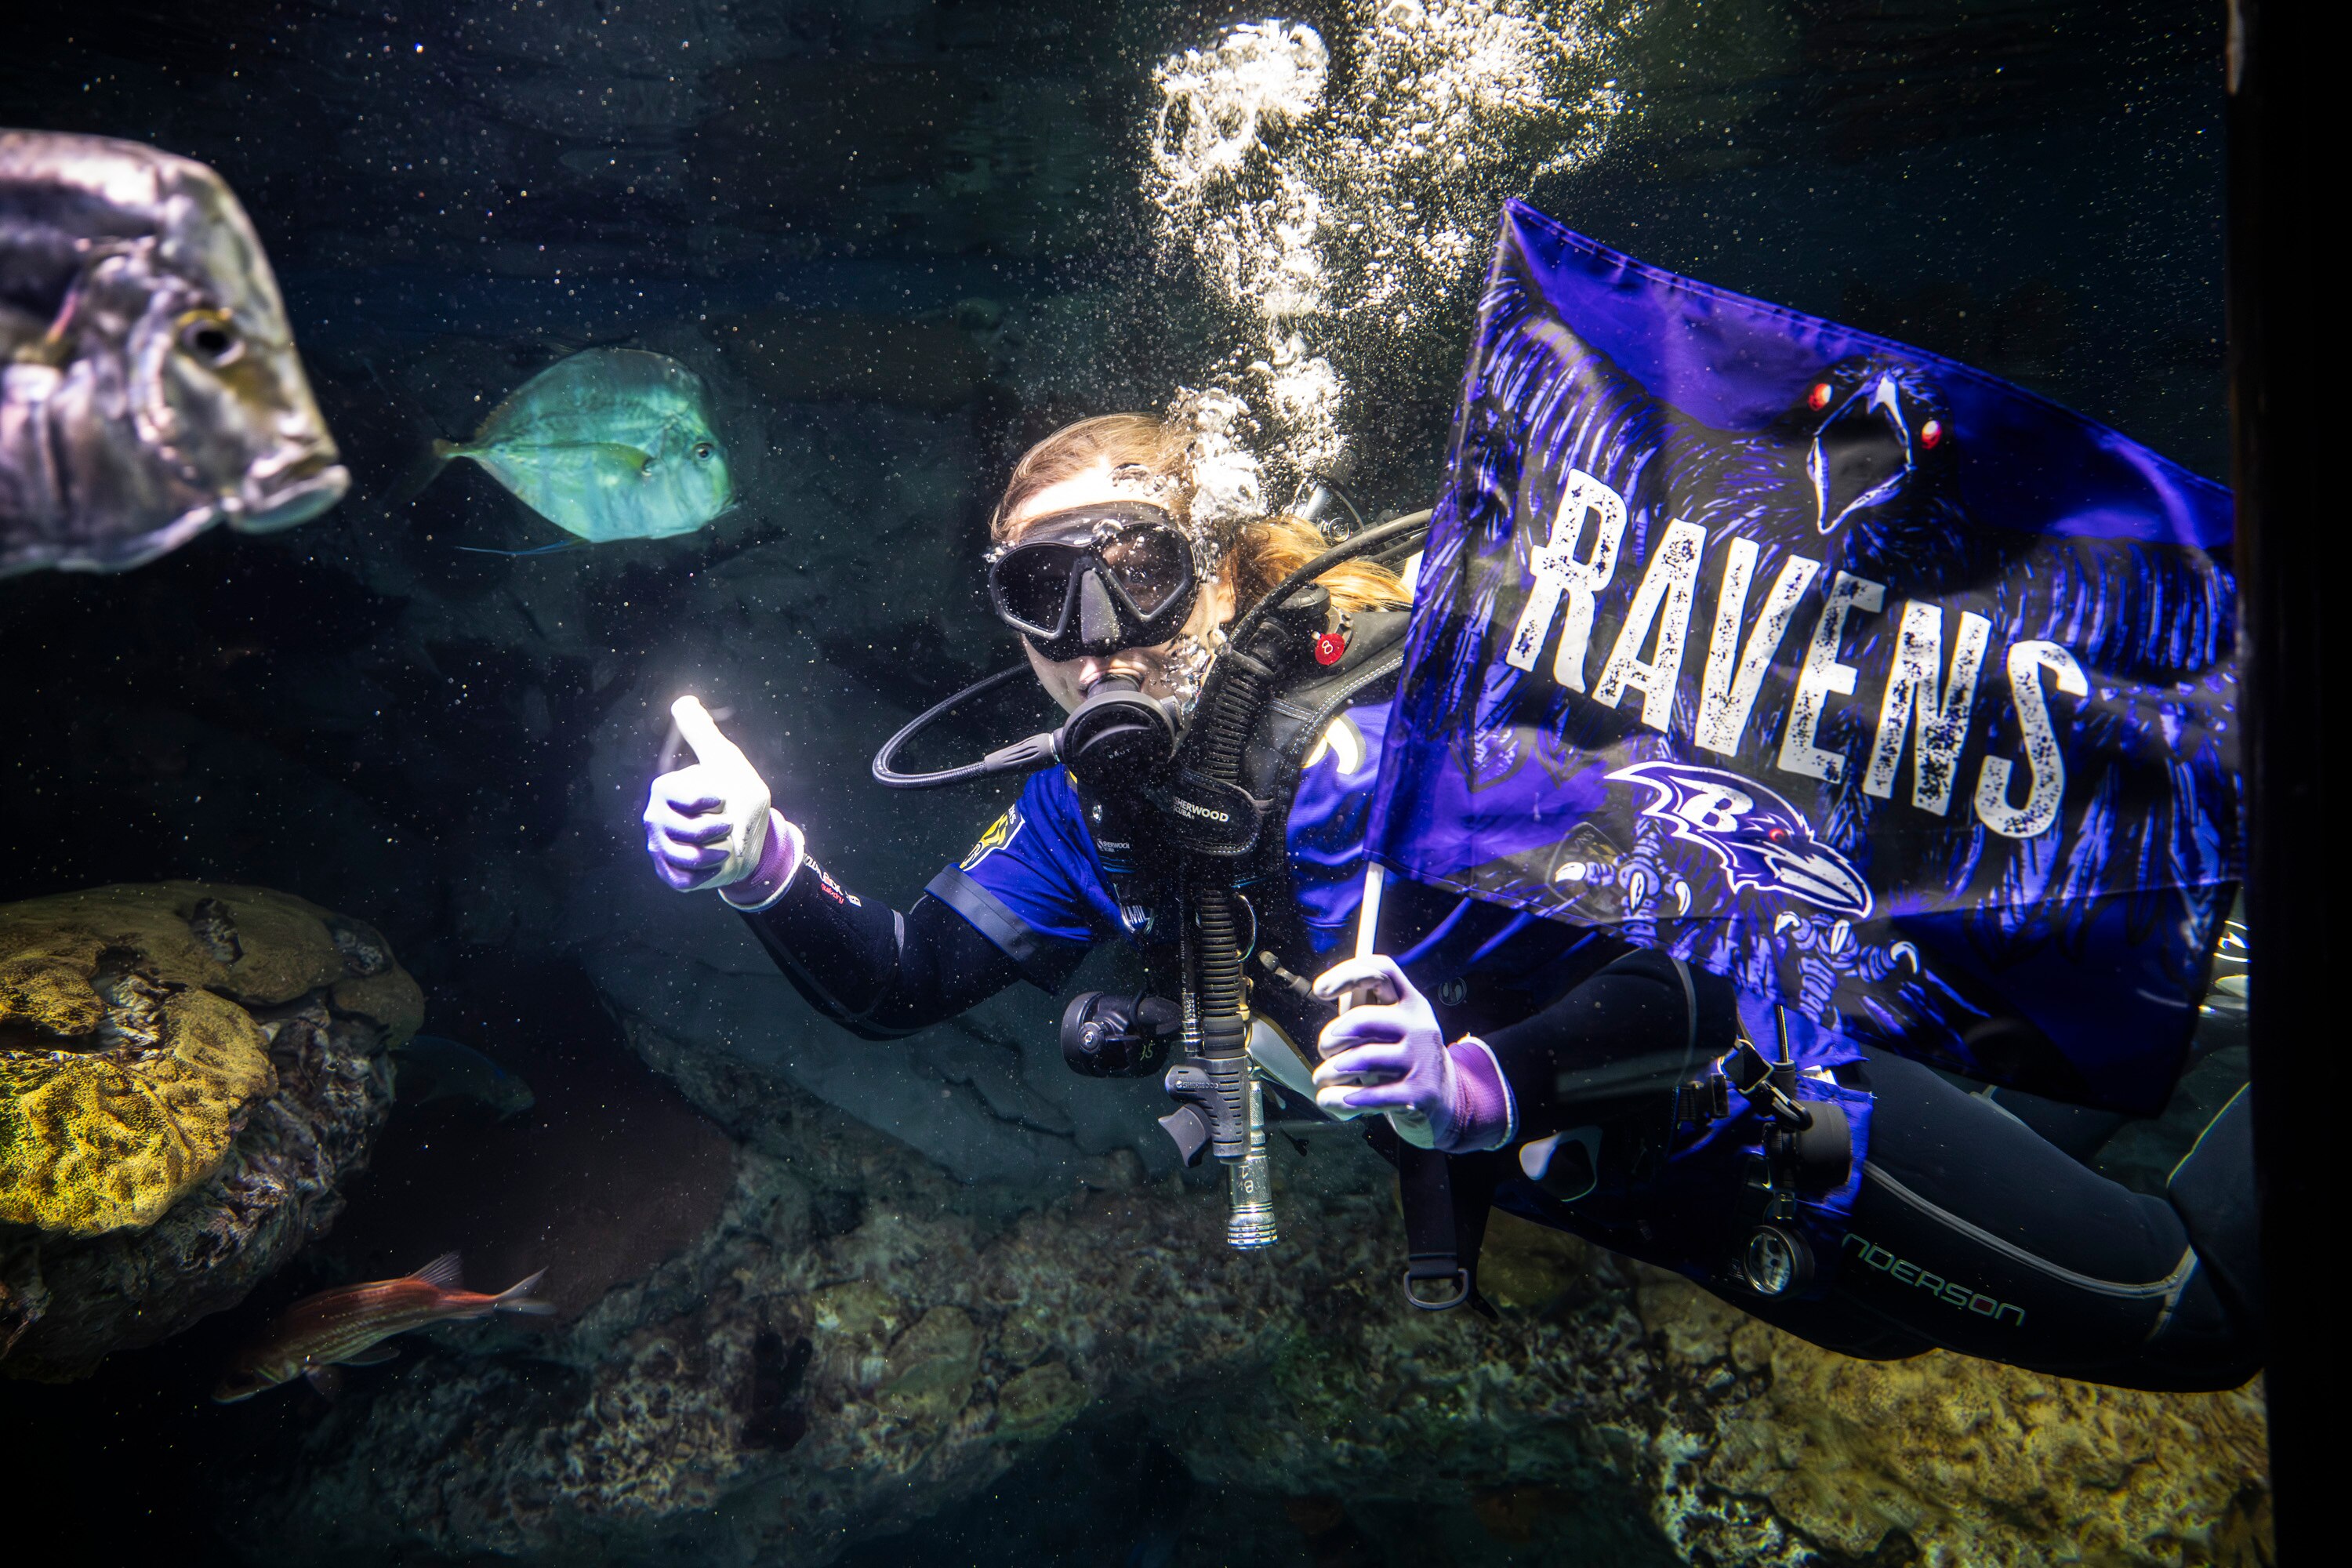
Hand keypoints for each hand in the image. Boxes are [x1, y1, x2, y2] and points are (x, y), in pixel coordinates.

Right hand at [643, 696, 778, 893]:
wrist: (750, 836)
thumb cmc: (736, 793)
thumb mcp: (724, 759)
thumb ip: (702, 733)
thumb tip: (683, 701)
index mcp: (665, 789)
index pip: (686, 799)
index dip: (712, 802)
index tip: (723, 797)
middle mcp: (655, 817)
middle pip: (689, 831)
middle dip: (719, 830)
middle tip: (729, 826)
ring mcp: (659, 846)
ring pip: (686, 858)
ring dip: (715, 854)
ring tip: (724, 845)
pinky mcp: (668, 872)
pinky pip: (684, 880)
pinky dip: (707, 874)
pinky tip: (715, 863)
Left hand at [1311, 955, 1512, 1153]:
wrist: (1445, 1099)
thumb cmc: (1402, 1058)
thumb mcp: (1391, 1030)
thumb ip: (1363, 1012)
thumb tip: (1326, 991)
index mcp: (1412, 1003)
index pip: (1383, 971)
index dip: (1347, 973)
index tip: (1319, 989)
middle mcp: (1419, 1026)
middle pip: (1363, 1019)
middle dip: (1330, 1036)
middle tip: (1324, 1049)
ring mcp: (1422, 1059)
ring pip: (1362, 1058)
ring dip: (1330, 1071)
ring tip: (1322, 1077)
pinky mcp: (1419, 1092)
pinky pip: (1370, 1095)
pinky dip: (1341, 1098)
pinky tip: (1330, 1098)